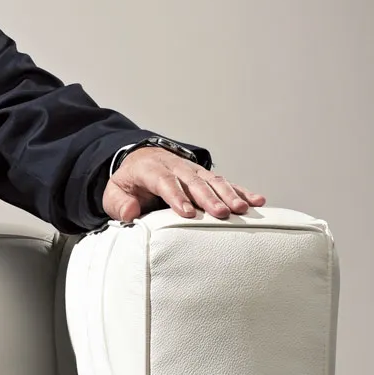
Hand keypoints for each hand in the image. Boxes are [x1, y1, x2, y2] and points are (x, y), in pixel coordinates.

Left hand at [102, 147, 265, 221]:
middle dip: (208, 198)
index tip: (187, 214)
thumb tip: (130, 213)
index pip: (165, 182)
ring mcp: (193, 170)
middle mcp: (176, 166)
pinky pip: (226, 183)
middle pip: (194, 181)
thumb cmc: (129, 182)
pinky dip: (242, 191)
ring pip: (213, 180)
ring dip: (230, 195)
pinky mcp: (205, 177)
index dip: (177, 196)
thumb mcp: (114, 192)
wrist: (140, 160)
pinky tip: (258, 201)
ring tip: (243, 210)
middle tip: (221, 214)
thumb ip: (119, 203)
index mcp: (151, 169)